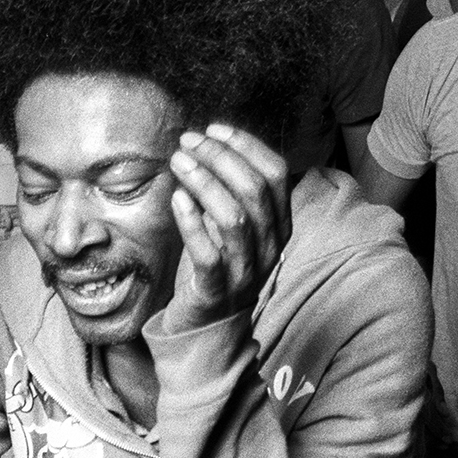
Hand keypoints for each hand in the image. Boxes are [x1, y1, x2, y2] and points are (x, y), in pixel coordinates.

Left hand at [165, 124, 291, 329]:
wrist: (209, 329)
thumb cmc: (218, 268)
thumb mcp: (234, 228)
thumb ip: (230, 192)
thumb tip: (206, 145)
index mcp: (280, 227)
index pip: (276, 174)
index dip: (246, 145)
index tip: (214, 129)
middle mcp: (269, 248)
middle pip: (254, 189)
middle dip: (219, 156)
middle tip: (188, 141)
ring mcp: (245, 272)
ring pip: (233, 217)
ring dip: (203, 182)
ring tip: (179, 162)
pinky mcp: (217, 291)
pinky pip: (208, 254)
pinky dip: (192, 222)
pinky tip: (177, 199)